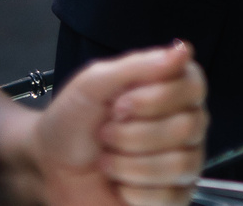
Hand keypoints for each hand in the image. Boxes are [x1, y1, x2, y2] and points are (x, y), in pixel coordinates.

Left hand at [33, 42, 207, 205]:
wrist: (48, 166)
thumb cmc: (72, 120)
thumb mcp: (94, 83)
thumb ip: (138, 65)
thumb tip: (184, 51)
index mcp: (174, 89)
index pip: (194, 87)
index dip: (154, 99)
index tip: (119, 105)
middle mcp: (188, 122)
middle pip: (188, 127)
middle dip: (134, 135)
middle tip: (107, 134)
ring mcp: (184, 160)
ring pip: (180, 164)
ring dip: (130, 165)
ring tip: (108, 160)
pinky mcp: (173, 196)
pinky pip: (172, 196)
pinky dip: (134, 192)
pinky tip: (119, 184)